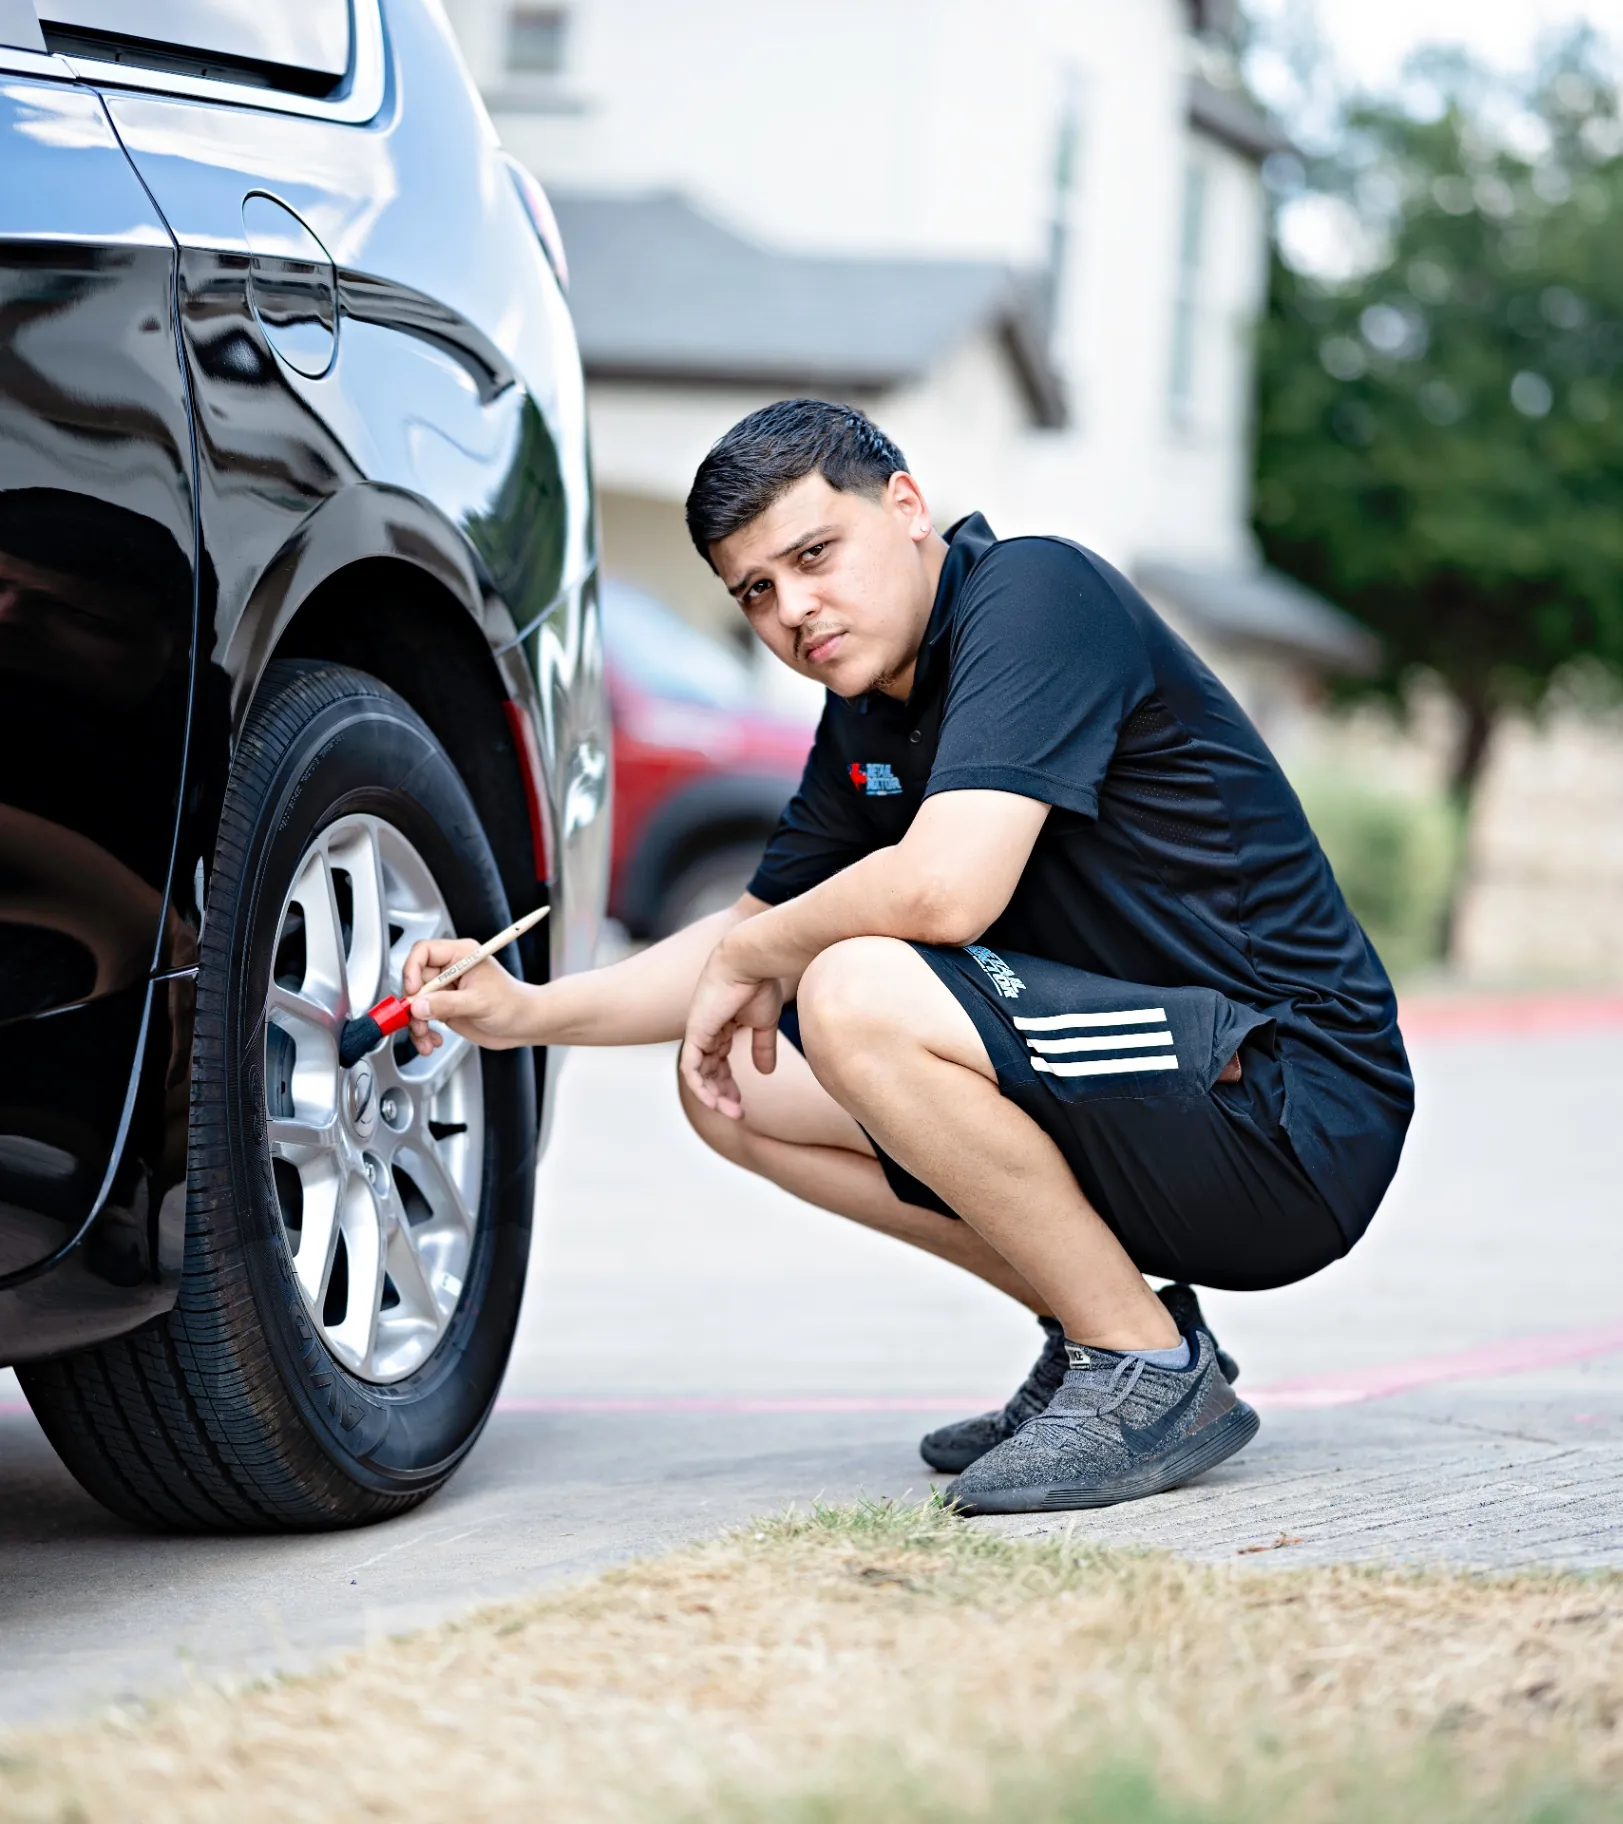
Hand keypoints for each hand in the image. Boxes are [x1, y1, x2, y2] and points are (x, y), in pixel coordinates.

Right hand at [402, 938, 533, 1053]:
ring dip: (416, 1022)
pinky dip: (423, 1031)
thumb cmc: (513, 1004)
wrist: (524, 1024)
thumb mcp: (479, 1003)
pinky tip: (433, 1041)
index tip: (413, 991)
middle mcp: (450, 970)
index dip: (412, 969)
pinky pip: (422, 1017)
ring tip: (426, 1037)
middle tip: (419, 1021)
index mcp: (461, 955)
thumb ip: (447, 1004)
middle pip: (415, 979)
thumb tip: (418, 1005)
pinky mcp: (445, 1007)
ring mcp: (446, 990)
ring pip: (415, 1002)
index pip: (424, 952)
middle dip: (413, 1004)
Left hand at [679, 936, 783, 1118]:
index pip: (719, 1063)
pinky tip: (714, 1102)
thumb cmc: (760, 984)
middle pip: (709, 1072)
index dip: (729, 1085)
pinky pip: (691, 1070)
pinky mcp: (695, 1035)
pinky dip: (700, 1088)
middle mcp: (707, 1032)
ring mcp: (699, 1034)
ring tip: (732, 1112)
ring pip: (699, 1075)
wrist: (750, 963)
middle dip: (722, 1094)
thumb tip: (766, 1073)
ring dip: (713, 1096)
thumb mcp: (765, 1023)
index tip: (743, 1104)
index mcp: (722, 1027)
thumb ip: (763, 1047)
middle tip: (738, 1113)